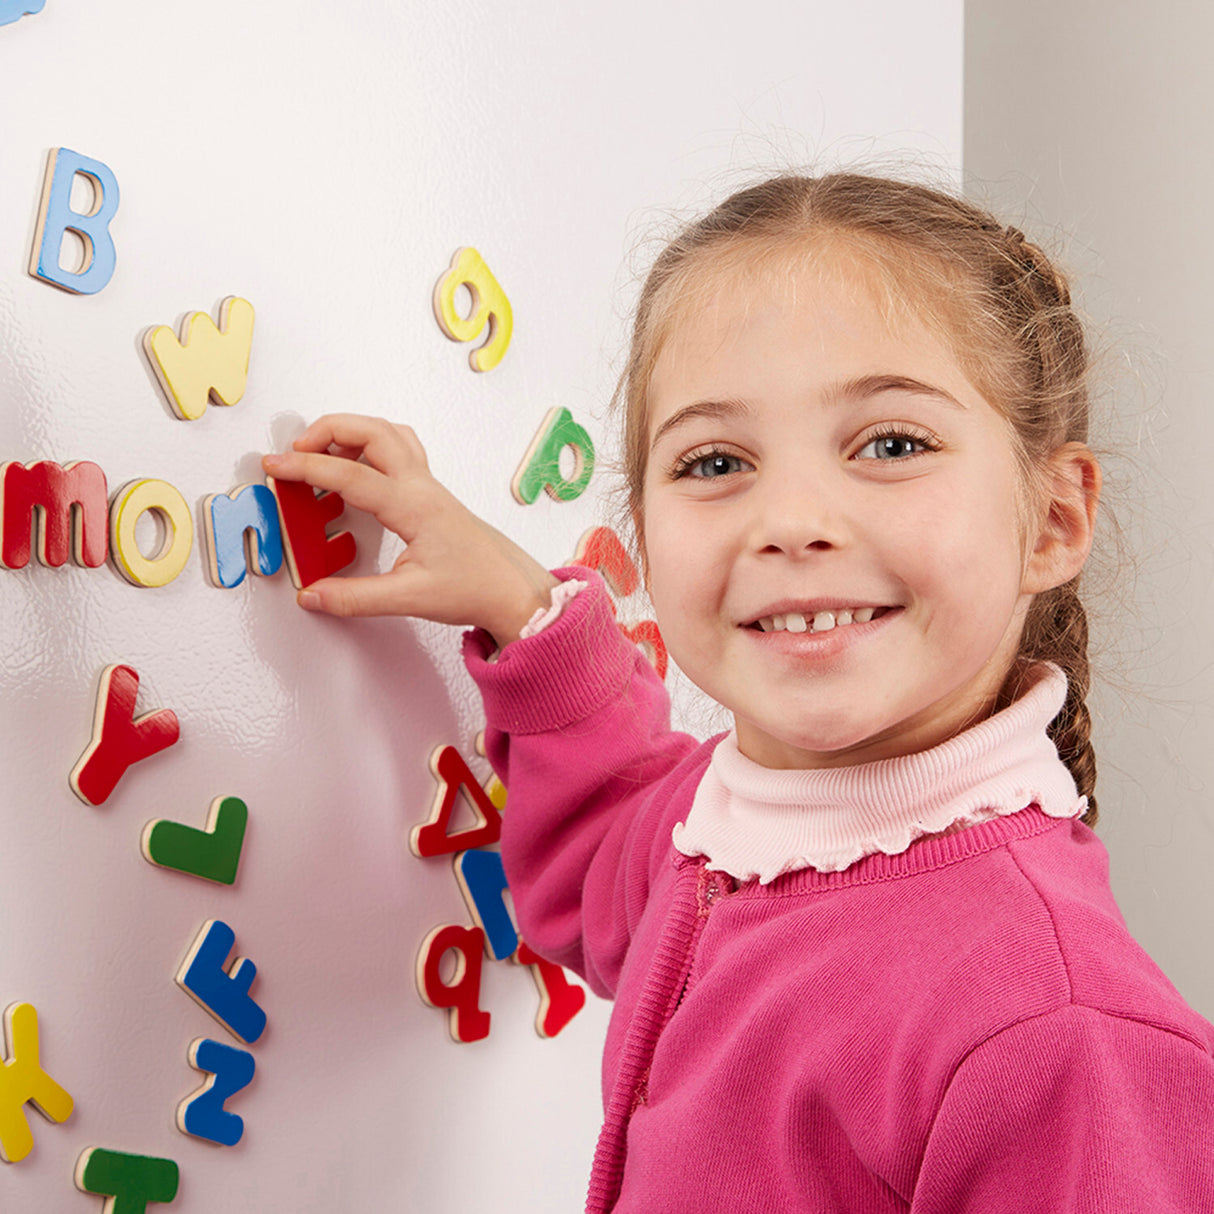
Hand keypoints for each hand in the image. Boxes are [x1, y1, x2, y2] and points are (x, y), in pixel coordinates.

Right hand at [261, 414, 556, 645]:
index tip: (276, 466)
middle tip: (295, 450)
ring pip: (389, 434)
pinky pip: (400, 450)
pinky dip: (370, 446)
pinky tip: (355, 467)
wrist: (512, 589)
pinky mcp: (431, 494)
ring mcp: (428, 486)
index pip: (350, 474)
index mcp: (414, 506)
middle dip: (328, 429)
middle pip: (373, 431)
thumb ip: (354, 598)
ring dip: (351, 432)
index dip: (306, 468)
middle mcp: (422, 487)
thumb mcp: (409, 598)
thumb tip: (312, 595)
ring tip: (320, 453)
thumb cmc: (475, 587)